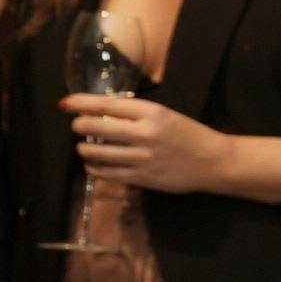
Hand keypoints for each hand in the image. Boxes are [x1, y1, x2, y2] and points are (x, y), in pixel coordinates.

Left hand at [63, 95, 239, 194]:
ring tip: (84, 146)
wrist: (214, 162)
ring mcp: (142, 158)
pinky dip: (93, 167)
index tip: (66, 103)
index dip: (82, 103)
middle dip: (79, 126)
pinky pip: (105, 172)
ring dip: (84, 148)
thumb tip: (100, 113)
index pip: (108, 105)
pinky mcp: (140, 178)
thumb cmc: (190, 135)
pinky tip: (93, 163)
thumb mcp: (167, 116)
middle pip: (96, 127)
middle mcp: (145, 134)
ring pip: (96, 152)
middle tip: (78, 126)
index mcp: (154, 113)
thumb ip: (137, 115)